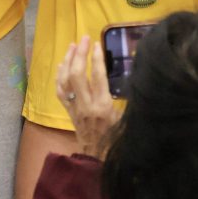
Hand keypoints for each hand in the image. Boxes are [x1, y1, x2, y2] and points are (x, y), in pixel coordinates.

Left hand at [56, 36, 120, 159]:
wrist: (98, 159)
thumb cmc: (116, 139)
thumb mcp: (126, 120)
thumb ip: (128, 101)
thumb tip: (137, 80)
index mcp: (103, 107)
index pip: (97, 78)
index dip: (96, 59)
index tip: (96, 44)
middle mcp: (86, 105)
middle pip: (77, 75)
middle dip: (79, 54)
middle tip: (83, 39)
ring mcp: (75, 108)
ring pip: (65, 80)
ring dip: (68, 61)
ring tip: (72, 46)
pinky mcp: (69, 111)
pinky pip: (60, 90)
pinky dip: (59, 75)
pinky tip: (62, 64)